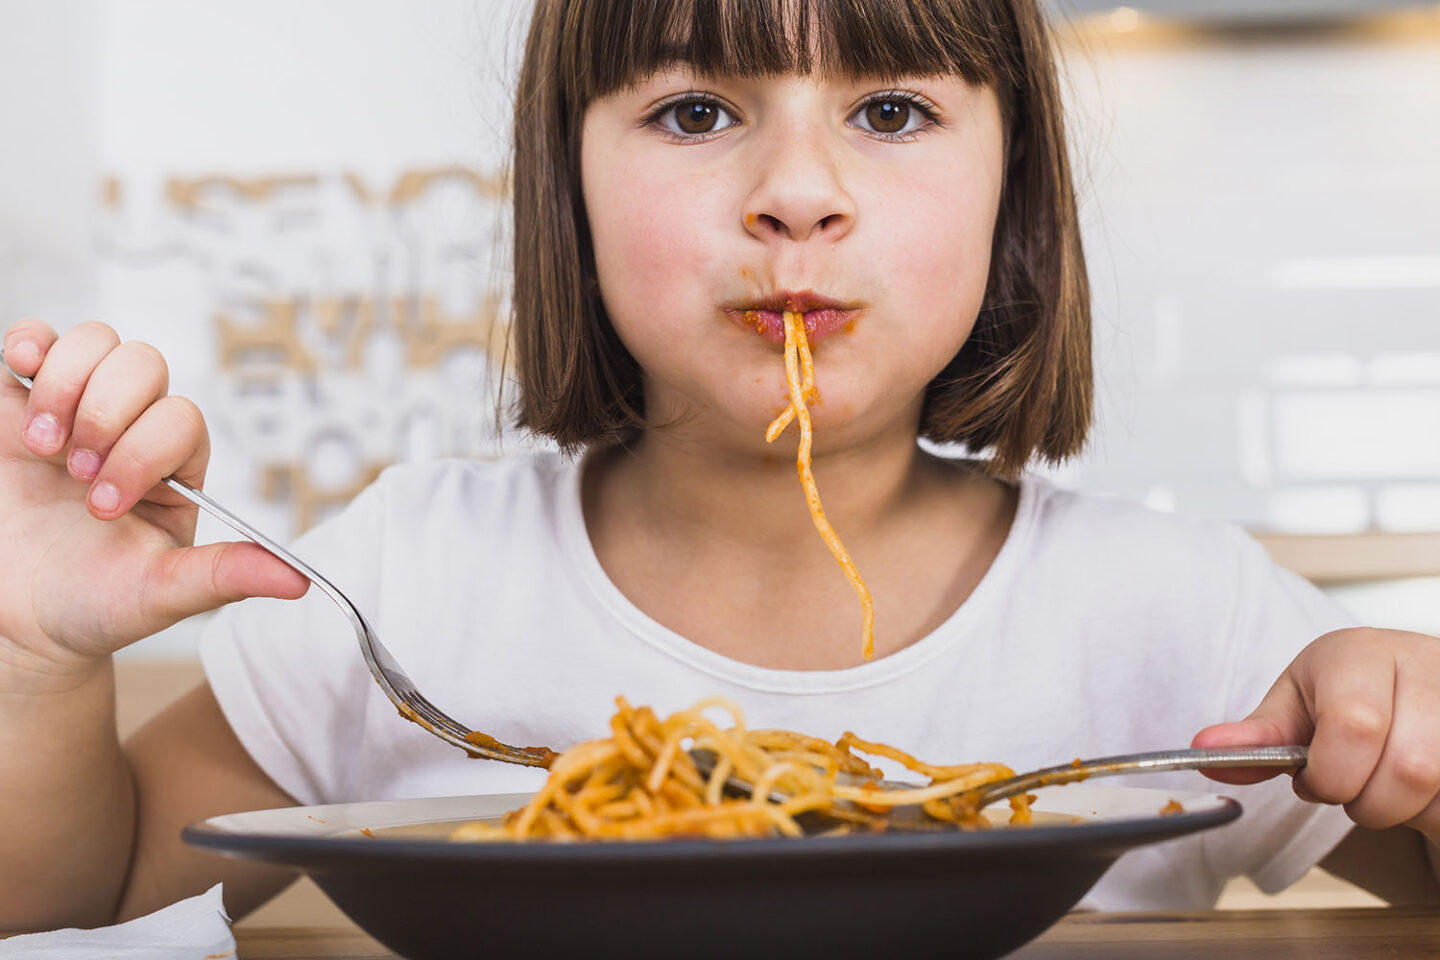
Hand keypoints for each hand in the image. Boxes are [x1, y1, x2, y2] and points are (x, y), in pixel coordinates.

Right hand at [0, 320, 306, 678]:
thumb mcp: (161, 594)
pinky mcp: (20, 405)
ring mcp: (76, 410)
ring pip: (96, 343)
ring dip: (68, 384)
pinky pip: (35, 342)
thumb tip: (297, 580)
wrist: (18, 619)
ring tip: (42, 445)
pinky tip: (23, 370)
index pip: (179, 418)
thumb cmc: (93, 603)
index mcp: (174, 465)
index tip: (103, 505)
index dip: (144, 450)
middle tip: (75, 473)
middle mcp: (130, 427)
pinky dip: (31, 343)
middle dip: (107, 414)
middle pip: (144, 365)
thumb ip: (224, 576)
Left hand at [1193, 627, 1439, 843]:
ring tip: (1383, 785)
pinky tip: (1417, 790)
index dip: (1332, 774)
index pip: (1355, 725)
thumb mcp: (1296, 707)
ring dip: (1404, 810)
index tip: (1314, 780)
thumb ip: (1257, 739)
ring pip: (1437, 790)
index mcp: (1361, 653)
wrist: (1412, 680)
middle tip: (1351, 788)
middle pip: (1408, 769)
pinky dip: (1432, 811)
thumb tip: (1204, 750)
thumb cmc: (1347, 693)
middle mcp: (1424, 665)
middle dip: (1368, 801)